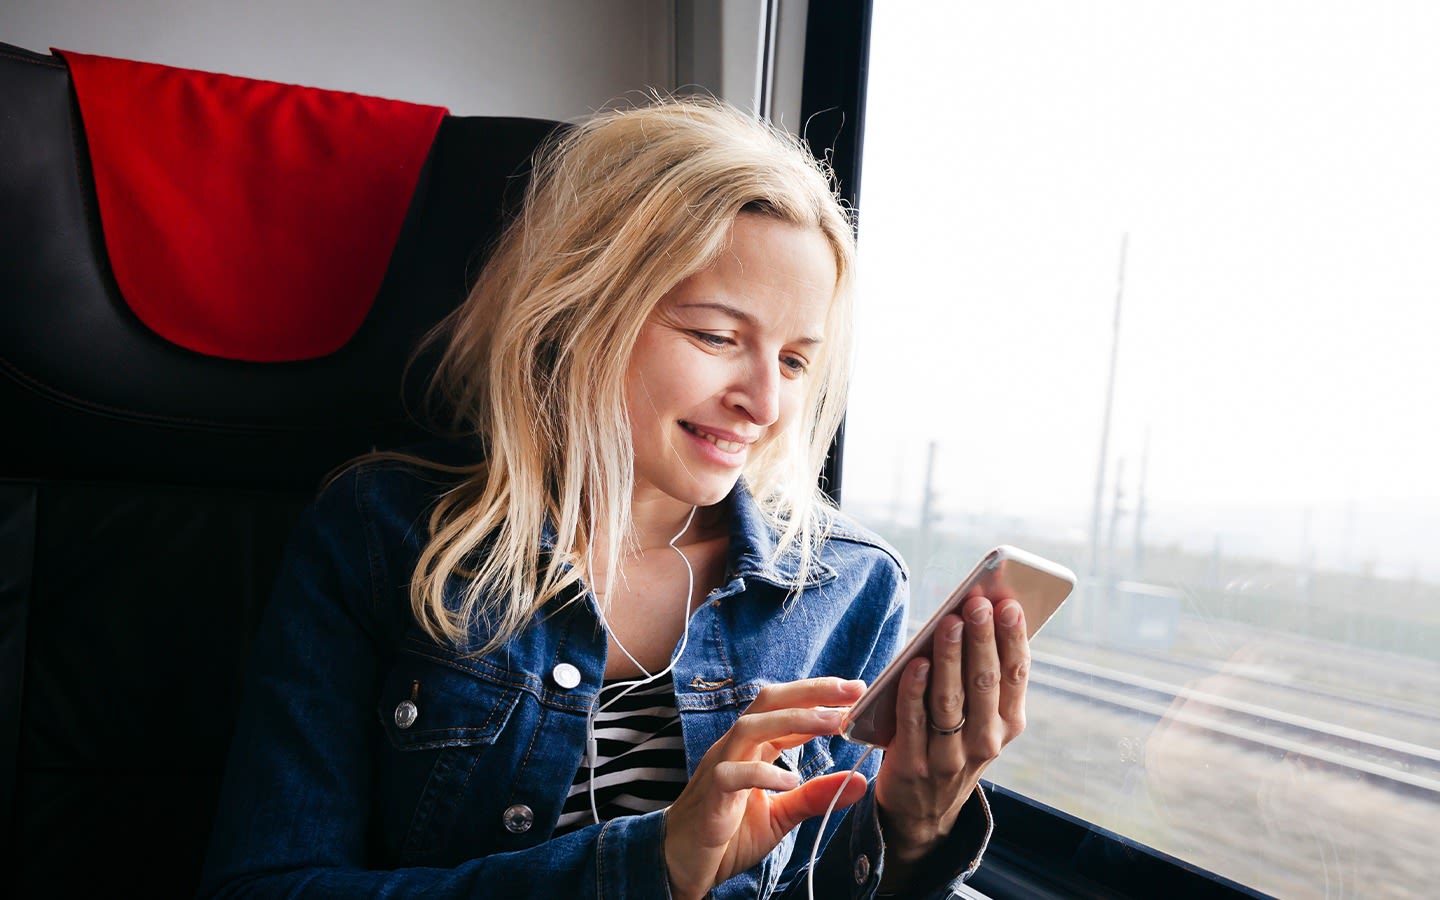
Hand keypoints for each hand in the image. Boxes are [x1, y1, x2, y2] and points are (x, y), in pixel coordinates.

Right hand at [663, 677, 870, 899]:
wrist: (681, 863)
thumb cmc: (728, 835)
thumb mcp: (781, 815)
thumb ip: (814, 796)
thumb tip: (860, 782)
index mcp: (750, 747)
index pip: (784, 708)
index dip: (819, 698)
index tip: (856, 692)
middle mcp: (734, 748)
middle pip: (768, 703)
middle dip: (811, 692)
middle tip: (853, 691)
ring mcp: (719, 767)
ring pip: (750, 728)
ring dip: (793, 721)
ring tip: (831, 723)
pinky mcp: (711, 797)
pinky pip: (732, 775)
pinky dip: (762, 773)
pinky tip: (791, 780)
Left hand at [873, 594, 1028, 884]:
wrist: (921, 810)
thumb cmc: (951, 743)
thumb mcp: (980, 718)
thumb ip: (983, 676)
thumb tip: (980, 615)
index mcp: (1009, 724)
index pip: (1015, 675)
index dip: (1012, 638)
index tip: (1008, 604)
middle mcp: (986, 742)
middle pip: (985, 683)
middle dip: (982, 639)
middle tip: (978, 603)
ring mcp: (950, 757)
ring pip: (951, 699)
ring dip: (951, 657)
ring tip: (950, 622)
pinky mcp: (914, 765)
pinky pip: (914, 721)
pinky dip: (915, 690)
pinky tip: (917, 662)